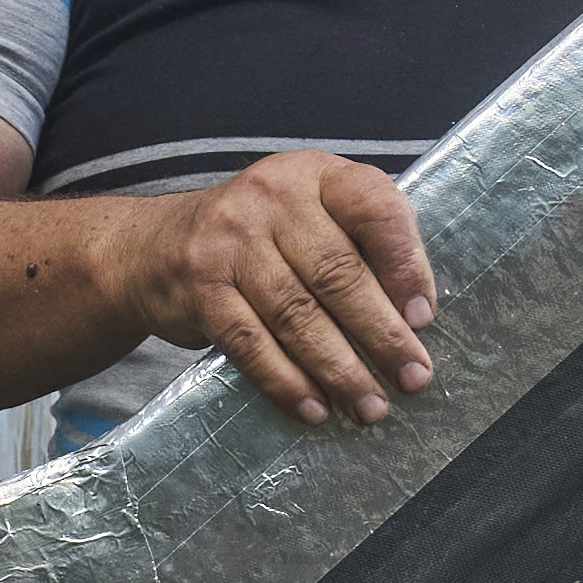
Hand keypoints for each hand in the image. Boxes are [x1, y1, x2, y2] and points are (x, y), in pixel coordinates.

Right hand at [101, 150, 442, 425]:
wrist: (159, 246)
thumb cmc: (264, 238)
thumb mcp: (314, 216)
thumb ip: (362, 247)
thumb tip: (415, 320)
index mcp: (317, 175)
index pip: (373, 209)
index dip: (405, 265)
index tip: (424, 318)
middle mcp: (273, 197)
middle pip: (337, 272)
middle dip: (381, 335)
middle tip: (412, 378)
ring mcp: (231, 240)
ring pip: (296, 313)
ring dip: (339, 369)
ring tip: (369, 406)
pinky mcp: (201, 286)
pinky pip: (250, 342)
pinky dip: (285, 380)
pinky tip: (313, 407)